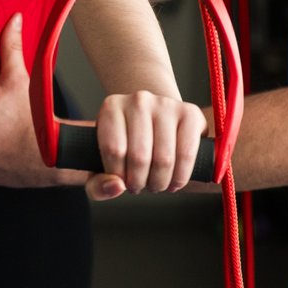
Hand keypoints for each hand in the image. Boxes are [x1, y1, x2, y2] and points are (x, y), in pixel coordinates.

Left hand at [86, 92, 209, 199]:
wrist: (155, 126)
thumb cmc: (126, 148)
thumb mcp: (103, 166)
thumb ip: (98, 185)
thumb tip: (117, 186)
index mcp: (112, 106)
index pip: (113, 150)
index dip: (118, 176)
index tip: (122, 182)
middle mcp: (139, 100)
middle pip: (139, 156)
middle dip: (140, 182)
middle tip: (140, 187)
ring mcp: (166, 104)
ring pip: (163, 159)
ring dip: (160, 182)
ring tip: (156, 185)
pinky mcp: (190, 112)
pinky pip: (186, 154)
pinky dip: (180, 177)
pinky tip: (174, 182)